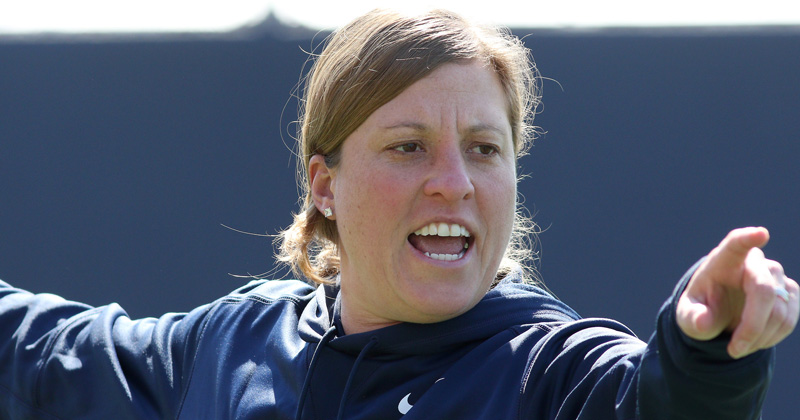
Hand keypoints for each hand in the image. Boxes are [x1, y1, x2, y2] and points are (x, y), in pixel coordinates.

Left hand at [676, 227, 798, 358]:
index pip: (736, 244)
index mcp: (723, 260)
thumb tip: (705, 322)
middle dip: (752, 327)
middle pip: (764, 291)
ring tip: (739, 345)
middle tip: (734, 350)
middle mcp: (754, 262)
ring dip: (760, 337)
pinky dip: (772, 337)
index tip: (760, 234)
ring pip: (780, 310)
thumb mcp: (688, 316)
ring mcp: (776, 276)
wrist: (718, 312)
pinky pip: (790, 319)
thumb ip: (693, 319)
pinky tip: (755, 341)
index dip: (748, 239)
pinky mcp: (790, 292)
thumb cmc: (702, 308)